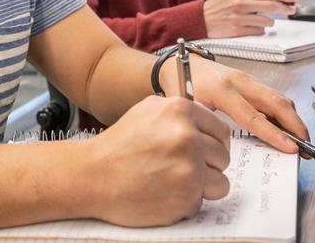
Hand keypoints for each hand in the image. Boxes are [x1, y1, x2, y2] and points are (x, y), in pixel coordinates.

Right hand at [88, 96, 231, 225]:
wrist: (92, 175)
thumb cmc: (117, 146)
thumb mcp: (148, 111)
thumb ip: (180, 113)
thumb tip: (205, 121)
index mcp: (181, 111)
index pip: (221, 131)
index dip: (214, 144)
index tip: (206, 152)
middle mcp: (188, 137)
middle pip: (223, 157)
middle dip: (208, 166)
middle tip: (183, 169)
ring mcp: (189, 168)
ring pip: (220, 183)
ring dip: (202, 187)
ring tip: (175, 182)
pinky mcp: (185, 197)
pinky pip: (201, 203)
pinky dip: (185, 203)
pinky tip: (164, 193)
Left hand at [165, 55, 307, 154]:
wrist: (176, 62)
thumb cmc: (180, 85)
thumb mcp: (189, 109)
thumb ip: (207, 127)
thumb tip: (225, 150)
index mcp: (222, 89)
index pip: (254, 116)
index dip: (274, 134)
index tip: (291, 148)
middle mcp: (239, 80)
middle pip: (276, 103)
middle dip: (296, 126)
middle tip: (306, 146)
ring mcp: (247, 78)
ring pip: (279, 97)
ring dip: (293, 119)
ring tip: (301, 140)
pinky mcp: (250, 80)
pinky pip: (273, 95)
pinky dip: (285, 112)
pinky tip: (287, 127)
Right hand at [203, 0, 296, 37]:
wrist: (200, 19)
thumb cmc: (217, 5)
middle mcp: (240, 4)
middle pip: (270, 5)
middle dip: (285, 8)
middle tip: (292, 10)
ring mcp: (238, 18)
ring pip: (266, 20)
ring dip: (270, 21)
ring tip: (266, 20)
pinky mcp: (236, 30)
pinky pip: (257, 31)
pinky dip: (260, 29)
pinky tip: (256, 27)